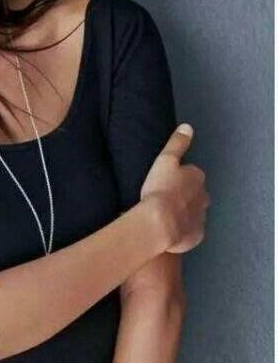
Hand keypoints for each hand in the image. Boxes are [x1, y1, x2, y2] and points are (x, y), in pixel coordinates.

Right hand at [140, 123, 210, 253]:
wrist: (159, 222)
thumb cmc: (160, 189)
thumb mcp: (165, 160)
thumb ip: (177, 143)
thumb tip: (187, 127)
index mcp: (197, 177)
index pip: (192, 175)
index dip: (179, 179)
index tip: (166, 183)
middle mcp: (204, 197)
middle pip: (196, 194)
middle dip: (185, 196)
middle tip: (165, 199)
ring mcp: (201, 218)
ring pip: (194, 212)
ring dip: (184, 213)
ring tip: (165, 215)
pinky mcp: (196, 236)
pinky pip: (190, 230)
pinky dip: (182, 229)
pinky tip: (169, 229)